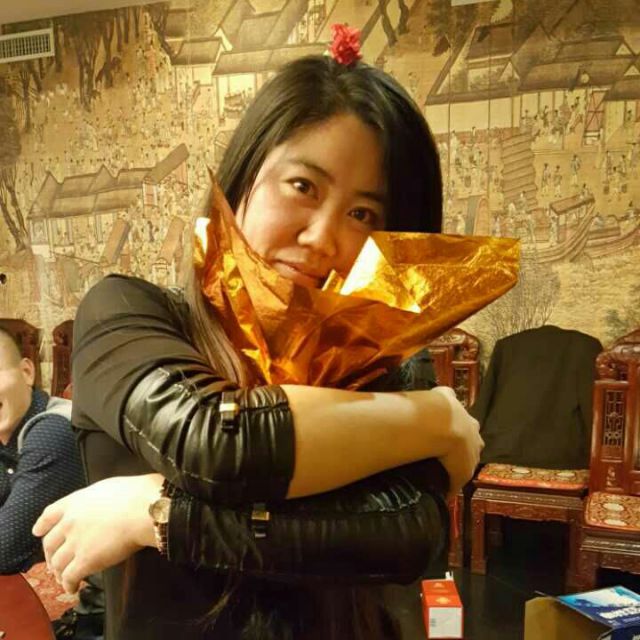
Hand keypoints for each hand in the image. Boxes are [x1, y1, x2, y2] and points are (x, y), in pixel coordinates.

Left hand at [32, 474, 162, 593]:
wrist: (143, 509)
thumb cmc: (135, 495)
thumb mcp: (107, 488)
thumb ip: (94, 500)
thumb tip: (98, 507)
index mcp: (75, 502)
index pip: (49, 514)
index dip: (42, 525)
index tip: (38, 531)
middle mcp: (69, 522)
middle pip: (50, 543)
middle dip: (50, 555)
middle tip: (55, 562)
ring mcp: (75, 543)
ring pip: (57, 563)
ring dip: (59, 573)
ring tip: (64, 579)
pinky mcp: (85, 561)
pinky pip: (69, 577)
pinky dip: (69, 585)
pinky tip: (74, 588)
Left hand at [430, 386, 482, 497]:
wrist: (444, 426)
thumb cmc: (454, 453)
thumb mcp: (459, 474)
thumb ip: (455, 484)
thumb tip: (448, 497)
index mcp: (477, 443)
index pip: (475, 450)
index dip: (466, 455)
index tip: (455, 459)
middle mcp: (473, 425)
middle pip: (471, 431)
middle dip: (462, 435)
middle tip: (446, 442)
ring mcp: (460, 409)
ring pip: (459, 414)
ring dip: (450, 418)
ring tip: (434, 425)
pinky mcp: (447, 395)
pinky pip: (447, 395)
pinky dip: (440, 397)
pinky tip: (428, 403)